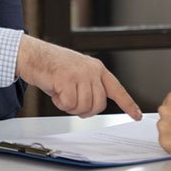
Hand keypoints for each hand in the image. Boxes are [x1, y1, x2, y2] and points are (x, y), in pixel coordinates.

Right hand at [15, 34, 141, 119]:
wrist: (34, 55)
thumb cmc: (53, 66)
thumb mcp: (78, 73)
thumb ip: (90, 87)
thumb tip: (93, 106)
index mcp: (97, 69)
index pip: (117, 89)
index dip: (128, 104)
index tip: (137, 116)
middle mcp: (91, 70)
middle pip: (98, 105)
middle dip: (84, 110)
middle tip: (71, 102)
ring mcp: (80, 74)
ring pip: (84, 106)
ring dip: (70, 106)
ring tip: (62, 93)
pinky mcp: (66, 79)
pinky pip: (69, 104)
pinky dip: (60, 103)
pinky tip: (56, 91)